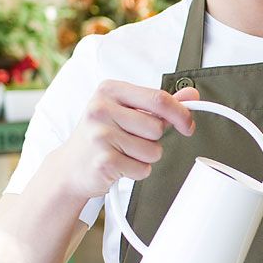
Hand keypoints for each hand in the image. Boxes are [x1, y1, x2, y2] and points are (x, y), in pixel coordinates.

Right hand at [59, 81, 199, 200]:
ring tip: (123, 152)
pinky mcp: (104, 161)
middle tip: (132, 140)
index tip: (188, 125)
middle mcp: (101, 109)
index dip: (181, 113)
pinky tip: (119, 165)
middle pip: (157, 127)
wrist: (71, 166)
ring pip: (153, 150)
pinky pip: (143, 169)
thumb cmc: (101, 136)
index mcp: (109, 90)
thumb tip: (191, 95)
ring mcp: (100, 135)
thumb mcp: (127, 111)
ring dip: (145, 157)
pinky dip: (137, 171)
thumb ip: (159, 104)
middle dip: (154, 139)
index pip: (158, 98)